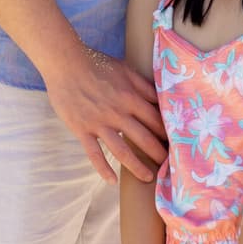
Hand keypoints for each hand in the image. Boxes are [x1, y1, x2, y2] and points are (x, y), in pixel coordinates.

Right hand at [43, 45, 167, 181]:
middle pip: (144, 138)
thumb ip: (144, 85)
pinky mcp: (82, 129)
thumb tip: (163, 98)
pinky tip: (112, 180)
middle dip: (159, 154)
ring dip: (137, 166)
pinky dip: (103, 168)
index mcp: (130, 97)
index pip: (156, 120)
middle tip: (170, 167)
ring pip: (122, 150)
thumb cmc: (96, 63)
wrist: (65, 63)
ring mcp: (99, 123)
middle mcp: (117, 113)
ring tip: (148, 178)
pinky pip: (94, 153)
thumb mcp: (125, 69)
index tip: (177, 144)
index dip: (168, 133)